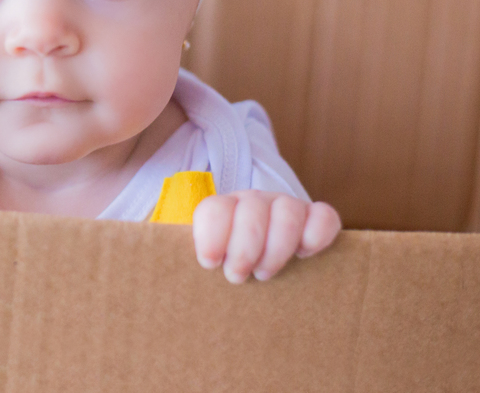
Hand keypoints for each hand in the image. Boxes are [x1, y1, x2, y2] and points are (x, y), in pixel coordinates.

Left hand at [192, 191, 340, 282]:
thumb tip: (156, 272)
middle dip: (244, 248)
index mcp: (223, 209)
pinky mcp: (316, 218)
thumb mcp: (207, 259)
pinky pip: (323, 216)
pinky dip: (316, 234)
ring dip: (276, 247)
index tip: (209, 263)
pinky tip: (303, 255)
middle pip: (251, 209)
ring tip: (264, 274)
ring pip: (287, 211)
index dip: (211, 235)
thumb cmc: (227, 263)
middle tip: (237, 276)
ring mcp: (286, 207)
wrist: (260, 253)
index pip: (214, 208)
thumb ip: (189, 259)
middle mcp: (254, 203)